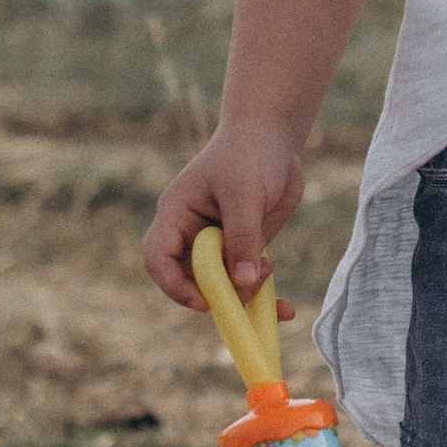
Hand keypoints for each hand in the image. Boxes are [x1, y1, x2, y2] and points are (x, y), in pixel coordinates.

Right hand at [143, 124, 307, 315]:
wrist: (273, 137)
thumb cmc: (249, 154)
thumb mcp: (244, 194)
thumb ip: (243, 237)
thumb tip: (244, 282)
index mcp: (177, 215)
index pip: (159, 259)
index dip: (174, 285)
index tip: (204, 301)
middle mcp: (193, 234)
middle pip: (193, 280)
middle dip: (220, 293)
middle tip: (250, 287)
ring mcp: (220, 243)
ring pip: (224, 286)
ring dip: (247, 295)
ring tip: (270, 269)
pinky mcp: (245, 247)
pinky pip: (249, 280)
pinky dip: (267, 296)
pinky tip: (286, 309)